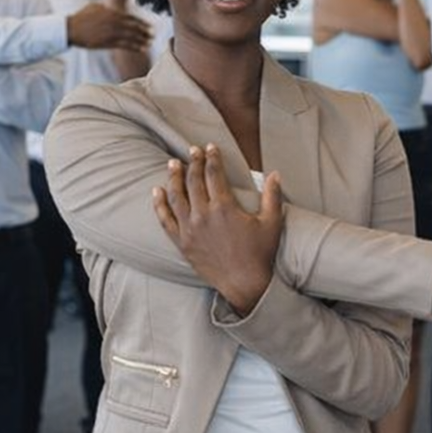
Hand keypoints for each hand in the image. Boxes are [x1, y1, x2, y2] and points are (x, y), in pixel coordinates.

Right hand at [66, 2, 151, 50]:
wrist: (71, 29)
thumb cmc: (82, 16)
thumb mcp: (95, 6)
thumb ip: (107, 7)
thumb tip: (113, 6)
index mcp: (112, 13)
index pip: (132, 18)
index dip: (142, 23)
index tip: (150, 26)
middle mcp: (115, 23)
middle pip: (134, 28)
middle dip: (145, 32)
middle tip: (153, 35)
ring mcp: (112, 33)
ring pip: (131, 37)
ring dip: (142, 41)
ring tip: (149, 43)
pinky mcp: (108, 43)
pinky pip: (125, 45)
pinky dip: (135, 47)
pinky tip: (142, 49)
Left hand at [152, 144, 283, 314]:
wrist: (244, 285)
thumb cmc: (260, 254)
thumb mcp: (272, 223)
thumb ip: (272, 196)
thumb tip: (275, 174)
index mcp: (224, 207)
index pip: (214, 174)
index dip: (211, 157)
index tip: (210, 147)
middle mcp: (203, 215)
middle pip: (193, 180)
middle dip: (192, 162)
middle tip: (191, 150)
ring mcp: (189, 229)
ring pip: (176, 196)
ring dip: (174, 177)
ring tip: (173, 164)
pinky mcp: (182, 242)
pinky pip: (165, 219)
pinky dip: (159, 204)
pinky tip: (156, 191)